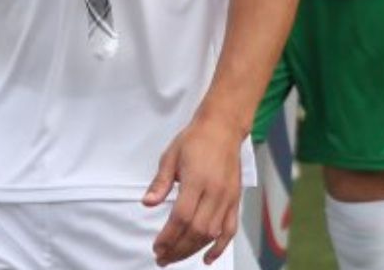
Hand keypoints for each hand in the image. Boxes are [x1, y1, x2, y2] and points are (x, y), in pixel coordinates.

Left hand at [143, 114, 243, 265]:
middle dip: (178, 249)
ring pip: (212, 233)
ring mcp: (228, 198)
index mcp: (197, 180)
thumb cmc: (195, 139)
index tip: (157, 247)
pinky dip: (220, 247)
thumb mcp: (170, 156)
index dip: (169, 236)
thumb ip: (160, 183)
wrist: (223, 127)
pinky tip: (207, 258)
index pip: (182, 217)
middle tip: (162, 258)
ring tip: (176, 257)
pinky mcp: (235, 200)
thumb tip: (147, 203)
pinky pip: (230, 229)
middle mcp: (215, 192)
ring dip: (193, 250)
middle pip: (197, 230)